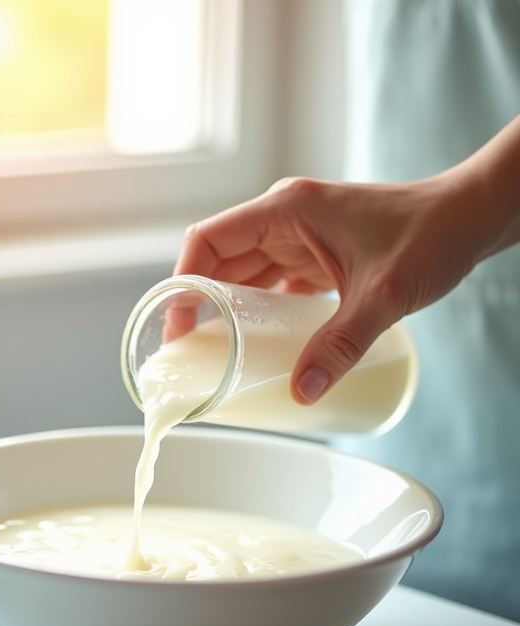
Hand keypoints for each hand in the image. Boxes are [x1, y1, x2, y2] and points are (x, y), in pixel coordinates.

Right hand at [175, 175, 486, 402]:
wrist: (471, 217)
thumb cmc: (433, 234)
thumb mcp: (384, 294)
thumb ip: (341, 344)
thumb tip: (301, 392)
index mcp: (286, 210)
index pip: (208, 242)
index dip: (183, 283)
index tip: (178, 326)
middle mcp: (283, 218)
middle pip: (218, 261)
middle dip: (199, 304)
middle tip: (189, 351)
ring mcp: (296, 236)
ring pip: (240, 273)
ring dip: (225, 309)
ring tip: (212, 352)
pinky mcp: (312, 254)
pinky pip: (268, 283)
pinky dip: (255, 311)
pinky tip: (252, 341)